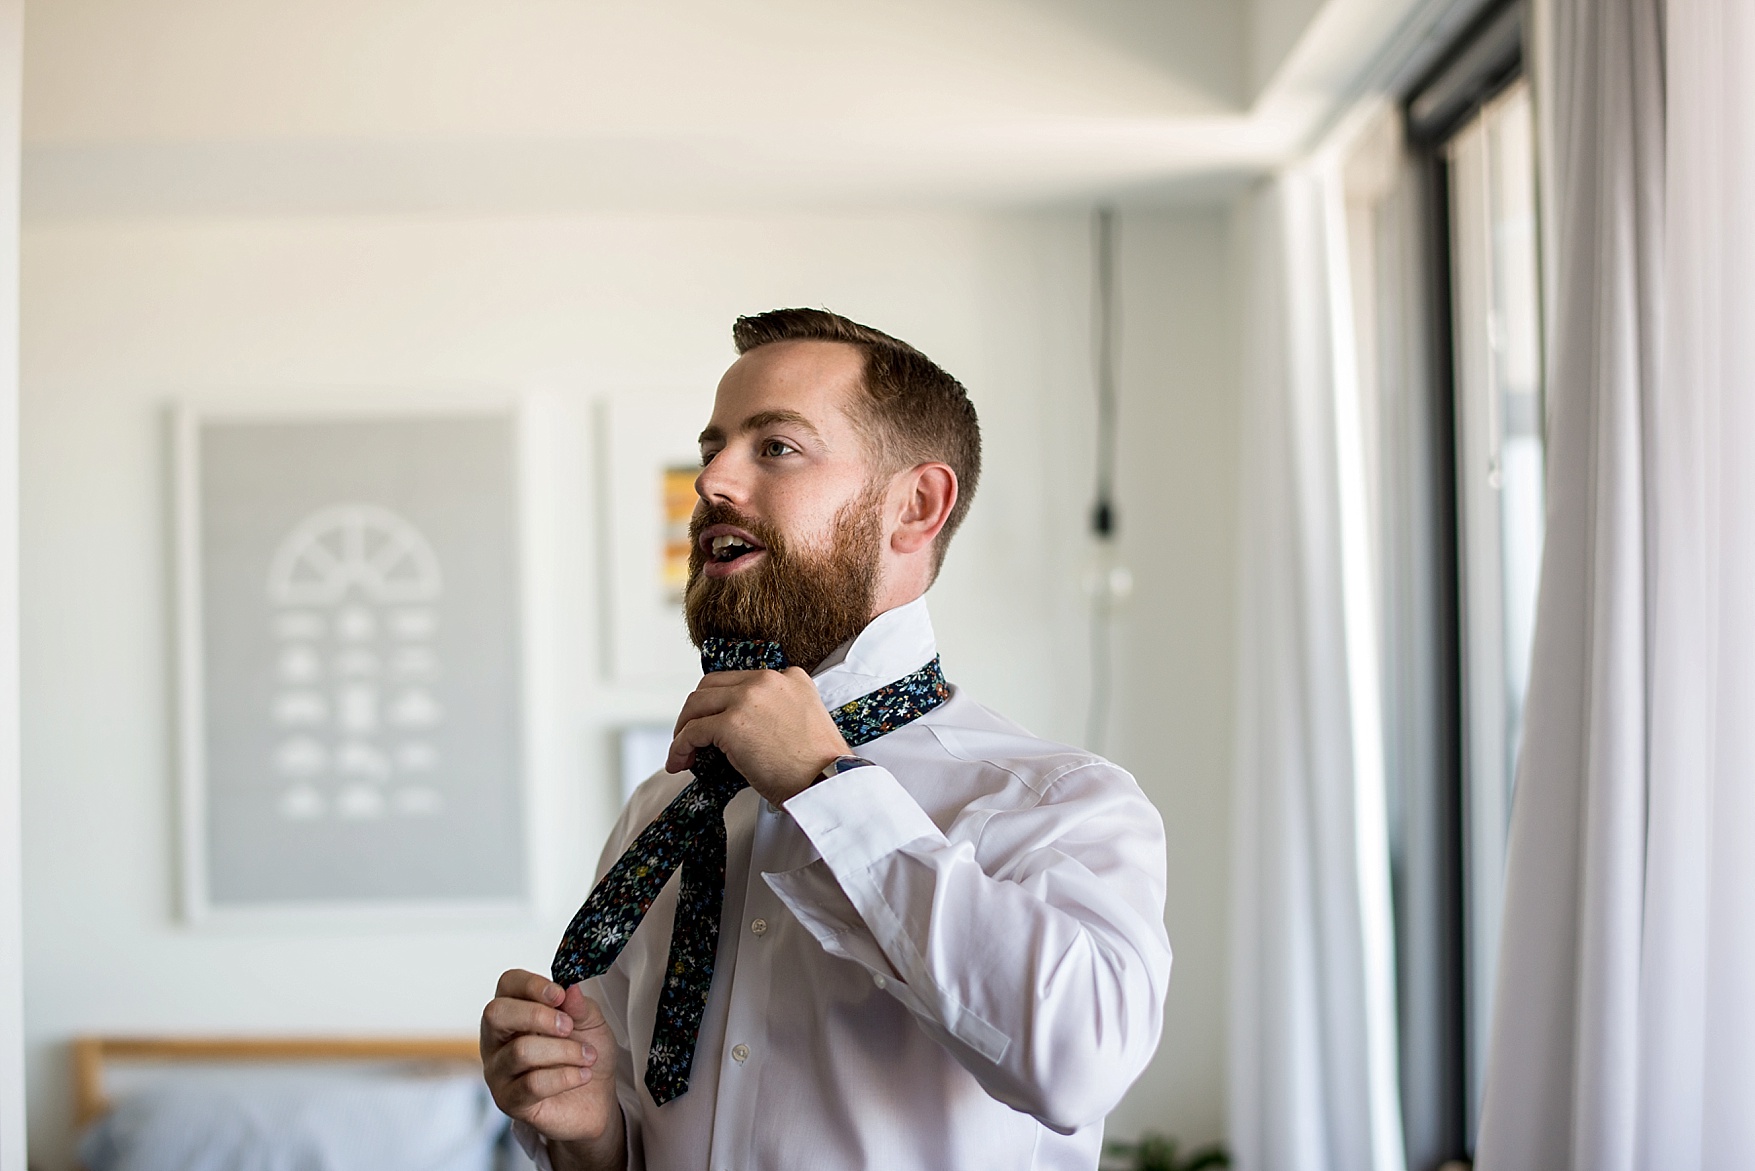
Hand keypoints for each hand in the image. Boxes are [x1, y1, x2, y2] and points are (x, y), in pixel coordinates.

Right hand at [481, 970, 624, 1170]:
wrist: (595, 1098)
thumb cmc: (584, 1051)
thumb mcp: (590, 1022)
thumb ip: (579, 1006)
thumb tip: (571, 989)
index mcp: (514, 1010)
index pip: (507, 984)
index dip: (532, 985)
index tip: (561, 995)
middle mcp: (497, 1039)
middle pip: (496, 1014)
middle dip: (537, 1016)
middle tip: (568, 1027)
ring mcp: (498, 1071)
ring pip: (520, 1051)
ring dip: (564, 1051)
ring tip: (587, 1056)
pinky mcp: (508, 1100)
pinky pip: (532, 1084)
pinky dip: (565, 1077)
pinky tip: (583, 1076)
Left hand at [667, 667, 850, 804]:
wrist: (828, 782)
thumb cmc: (821, 766)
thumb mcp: (806, 719)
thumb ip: (779, 710)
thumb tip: (748, 727)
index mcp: (789, 676)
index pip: (741, 680)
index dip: (722, 702)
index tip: (715, 720)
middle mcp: (767, 680)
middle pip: (713, 685)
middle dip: (697, 710)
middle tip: (692, 734)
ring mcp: (747, 699)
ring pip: (697, 704)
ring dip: (684, 727)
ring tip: (683, 751)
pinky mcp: (731, 724)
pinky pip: (692, 731)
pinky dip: (680, 746)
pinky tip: (680, 762)